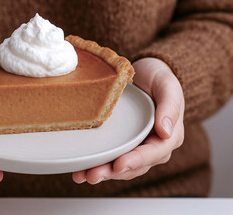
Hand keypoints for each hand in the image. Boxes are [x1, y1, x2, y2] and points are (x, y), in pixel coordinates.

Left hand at [72, 58, 184, 183]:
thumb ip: (170, 106)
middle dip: (112, 173)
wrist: (145, 73)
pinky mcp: (121, 144)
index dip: (135, 161)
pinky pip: (110, 159)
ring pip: (119, 167)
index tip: (119, 165)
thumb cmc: (158, 78)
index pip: (152, 154)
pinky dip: (95, 165)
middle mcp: (152, 147)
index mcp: (168, 137)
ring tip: (82, 176)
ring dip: (101, 173)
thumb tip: (166, 132)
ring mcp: (135, 147)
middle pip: (133, 166)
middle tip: (93, 175)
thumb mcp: (167, 86)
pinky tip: (80, 170)